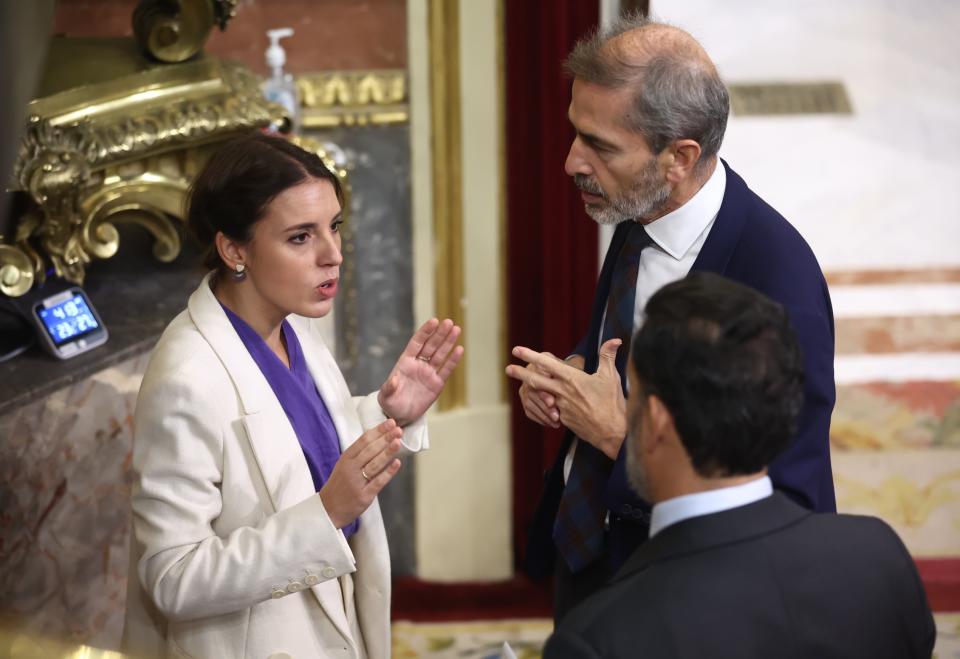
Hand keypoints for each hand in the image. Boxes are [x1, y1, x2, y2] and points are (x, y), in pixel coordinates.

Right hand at [319, 419, 403, 528]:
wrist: (327, 510)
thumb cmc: (339, 485)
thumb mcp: (344, 466)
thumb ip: (359, 454)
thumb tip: (379, 438)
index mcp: (346, 459)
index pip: (363, 441)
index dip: (378, 431)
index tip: (390, 422)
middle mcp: (350, 469)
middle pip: (370, 450)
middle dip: (385, 438)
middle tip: (398, 429)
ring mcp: (357, 483)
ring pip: (374, 464)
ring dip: (387, 452)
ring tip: (398, 442)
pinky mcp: (363, 496)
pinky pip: (378, 482)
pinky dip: (388, 472)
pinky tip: (397, 463)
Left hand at [378, 318, 464, 425]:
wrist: (400, 416)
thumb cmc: (390, 403)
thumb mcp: (385, 396)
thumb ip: (389, 388)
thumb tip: (393, 380)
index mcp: (405, 362)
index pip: (417, 343)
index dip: (425, 332)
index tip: (434, 321)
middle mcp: (418, 365)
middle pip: (431, 346)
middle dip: (439, 334)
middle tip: (448, 322)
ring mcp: (429, 373)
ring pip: (440, 354)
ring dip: (448, 342)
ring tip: (456, 329)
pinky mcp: (437, 384)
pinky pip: (446, 370)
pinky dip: (453, 360)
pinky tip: (459, 349)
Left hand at [505, 340, 625, 458]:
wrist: (611, 432)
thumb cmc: (612, 403)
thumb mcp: (611, 377)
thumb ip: (608, 356)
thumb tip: (615, 339)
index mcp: (572, 379)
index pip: (547, 364)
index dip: (530, 355)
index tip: (517, 350)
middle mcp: (563, 392)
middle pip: (536, 381)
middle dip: (520, 374)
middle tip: (507, 368)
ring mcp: (560, 406)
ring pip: (540, 396)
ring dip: (530, 390)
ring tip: (521, 386)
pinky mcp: (562, 418)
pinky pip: (550, 409)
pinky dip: (546, 405)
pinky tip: (543, 404)